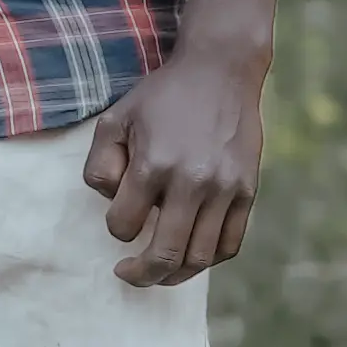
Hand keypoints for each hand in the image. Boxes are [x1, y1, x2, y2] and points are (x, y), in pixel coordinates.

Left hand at [84, 22, 269, 285]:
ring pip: (200, 258)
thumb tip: (112, 203)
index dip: (116, 229)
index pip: (124, 226)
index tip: (119, 220)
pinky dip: (210, 259)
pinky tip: (192, 255)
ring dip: (176, 275)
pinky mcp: (247, 191)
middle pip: (165, 255)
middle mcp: (192, 182)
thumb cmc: (162, 97)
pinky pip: (230, 244)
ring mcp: (225, 189)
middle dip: (142, 275)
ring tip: (161, 273)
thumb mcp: (115, 118)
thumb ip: (99, 164)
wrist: (221, 71)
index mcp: (154, 165)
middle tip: (129, 275)